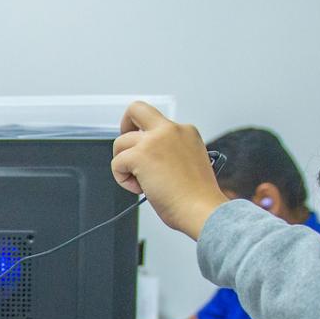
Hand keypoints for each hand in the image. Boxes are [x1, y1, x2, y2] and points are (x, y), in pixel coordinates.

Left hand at [110, 101, 229, 238]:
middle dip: (124, 125)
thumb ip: (168, 152)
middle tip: (127, 149)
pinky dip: (122, 179)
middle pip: (136, 109)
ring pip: (120, 143)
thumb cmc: (197, 196)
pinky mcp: (141, 154)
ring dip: (124, 165)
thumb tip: (146, 158)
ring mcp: (155, 140)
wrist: (202, 209)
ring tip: (142, 183)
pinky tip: (140, 189)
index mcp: (186, 131)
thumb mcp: (188, 162)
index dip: (145, 135)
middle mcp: (171, 130)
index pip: (156, 121)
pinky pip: (117, 163)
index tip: (143, 148)